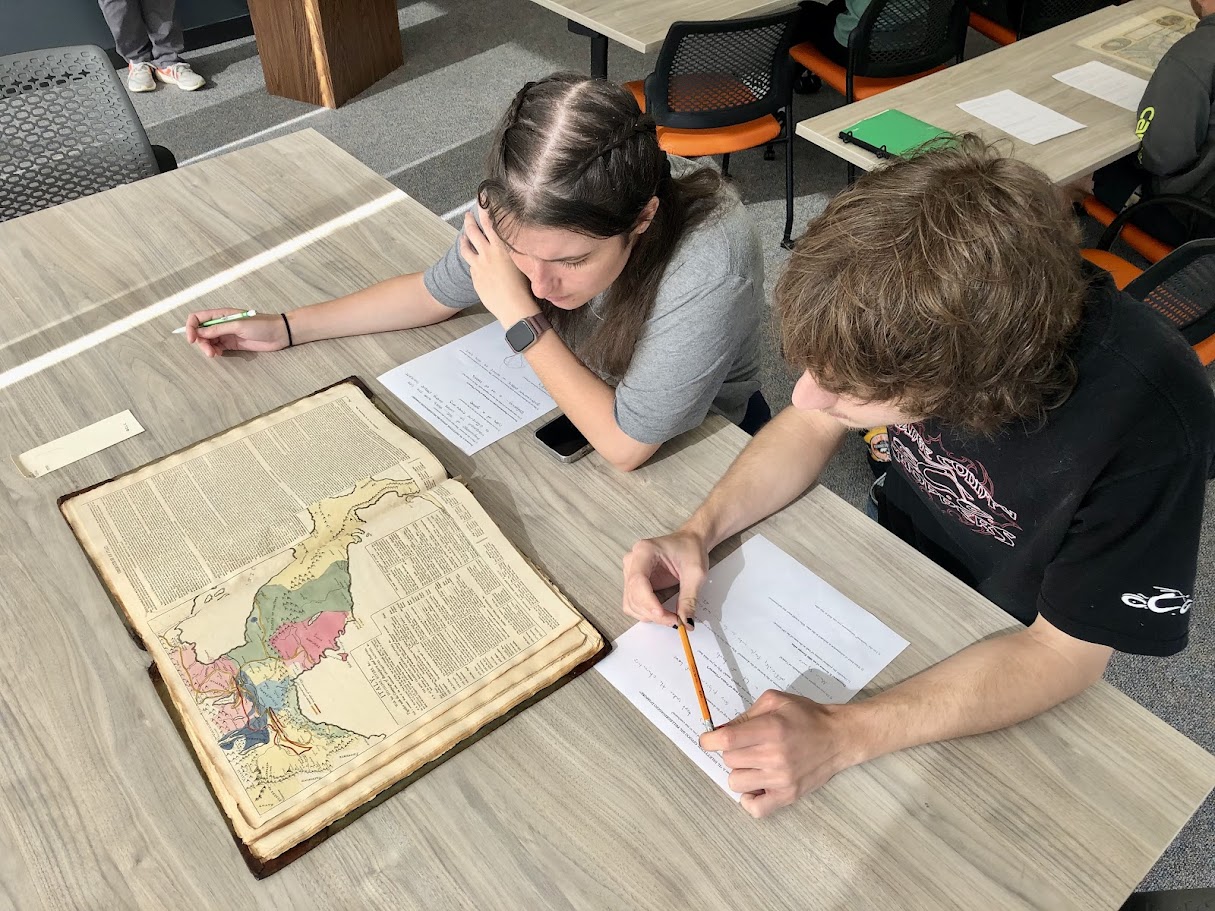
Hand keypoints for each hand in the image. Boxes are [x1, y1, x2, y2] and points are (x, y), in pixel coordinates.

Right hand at [185, 309, 287, 357]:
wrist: (279, 334)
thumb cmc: (261, 325)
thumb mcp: (238, 325)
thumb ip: (218, 329)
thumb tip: (199, 332)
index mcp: (221, 314)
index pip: (197, 318)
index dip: (190, 327)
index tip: (191, 339)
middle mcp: (221, 323)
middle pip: (201, 331)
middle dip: (201, 342)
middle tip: (209, 352)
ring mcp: (226, 333)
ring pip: (208, 341)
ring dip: (207, 348)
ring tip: (214, 355)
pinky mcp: (232, 343)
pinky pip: (217, 347)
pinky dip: (215, 351)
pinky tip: (219, 354)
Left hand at [459, 206, 538, 326]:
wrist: (514, 306)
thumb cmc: (523, 286)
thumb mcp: (523, 262)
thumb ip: (516, 251)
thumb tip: (516, 245)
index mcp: (501, 247)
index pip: (490, 223)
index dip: (484, 211)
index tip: (481, 202)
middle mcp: (488, 254)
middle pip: (473, 232)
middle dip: (469, 221)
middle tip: (468, 215)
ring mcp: (479, 266)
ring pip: (465, 248)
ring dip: (463, 239)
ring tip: (462, 236)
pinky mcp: (475, 278)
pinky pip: (471, 266)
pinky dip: (471, 260)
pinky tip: (474, 261)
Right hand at [621, 529, 708, 624]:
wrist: (690, 542)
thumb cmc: (691, 550)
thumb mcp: (696, 573)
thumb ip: (689, 599)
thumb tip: (686, 623)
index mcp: (644, 551)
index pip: (638, 581)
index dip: (648, 602)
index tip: (664, 615)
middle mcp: (632, 561)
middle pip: (633, 595)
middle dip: (653, 613)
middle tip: (676, 621)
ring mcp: (630, 572)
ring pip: (631, 603)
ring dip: (649, 615)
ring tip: (671, 617)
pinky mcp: (634, 583)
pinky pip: (633, 604)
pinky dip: (647, 613)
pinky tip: (662, 613)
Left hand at [700, 690, 858, 817]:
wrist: (839, 737)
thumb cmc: (806, 716)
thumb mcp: (775, 701)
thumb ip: (747, 714)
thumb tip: (721, 731)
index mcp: (770, 729)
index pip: (727, 740)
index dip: (709, 741)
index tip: (707, 741)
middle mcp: (774, 756)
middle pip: (730, 760)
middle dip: (730, 752)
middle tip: (745, 746)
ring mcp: (781, 779)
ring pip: (736, 783)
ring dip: (739, 772)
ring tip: (753, 764)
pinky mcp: (788, 796)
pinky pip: (756, 809)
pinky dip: (749, 800)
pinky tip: (756, 786)